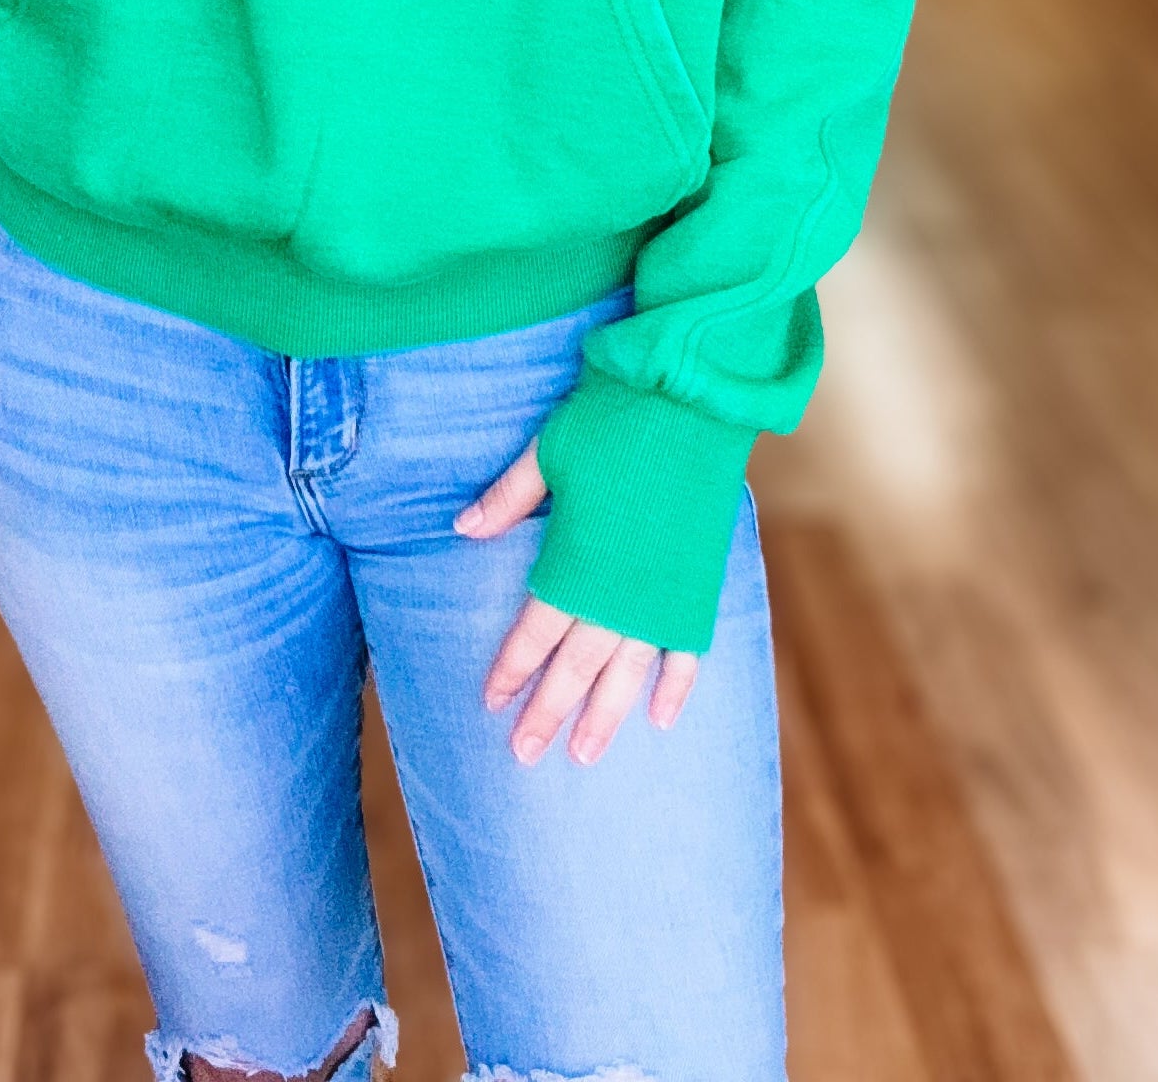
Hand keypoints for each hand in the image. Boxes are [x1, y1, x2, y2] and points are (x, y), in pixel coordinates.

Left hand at [456, 442, 698, 765]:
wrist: (691, 401)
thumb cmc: (614, 420)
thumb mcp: (549, 454)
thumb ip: (508, 498)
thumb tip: (461, 528)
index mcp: (577, 562)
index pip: (534, 630)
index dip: (511, 667)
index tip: (489, 702)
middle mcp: (618, 593)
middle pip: (575, 667)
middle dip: (548, 712)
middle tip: (525, 754)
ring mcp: (661, 596)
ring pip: (627, 673)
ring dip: (604, 716)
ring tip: (584, 755)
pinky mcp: (695, 588)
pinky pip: (686, 651)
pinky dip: (676, 687)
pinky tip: (661, 720)